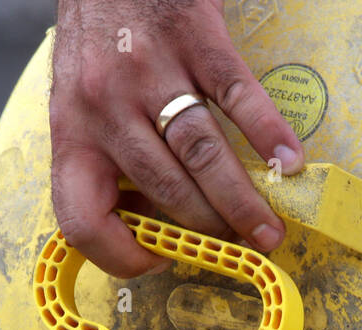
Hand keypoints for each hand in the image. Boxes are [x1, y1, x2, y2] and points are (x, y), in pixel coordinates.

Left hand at [49, 0, 304, 277]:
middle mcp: (106, 108)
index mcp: (72, 133)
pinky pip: (235, 95)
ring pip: (201, 154)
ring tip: (270, 231)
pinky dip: (267, 133)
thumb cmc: (97, 38)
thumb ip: (103, 157)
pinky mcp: (193, 37)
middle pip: (165, 191)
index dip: (119, 256)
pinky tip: (289, 162)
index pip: (81, 219)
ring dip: (242, 201)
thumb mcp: (77, 103)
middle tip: (244, 248)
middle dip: (211, 231)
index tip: (159, 260)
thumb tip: (150, 221)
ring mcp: (151, 71)